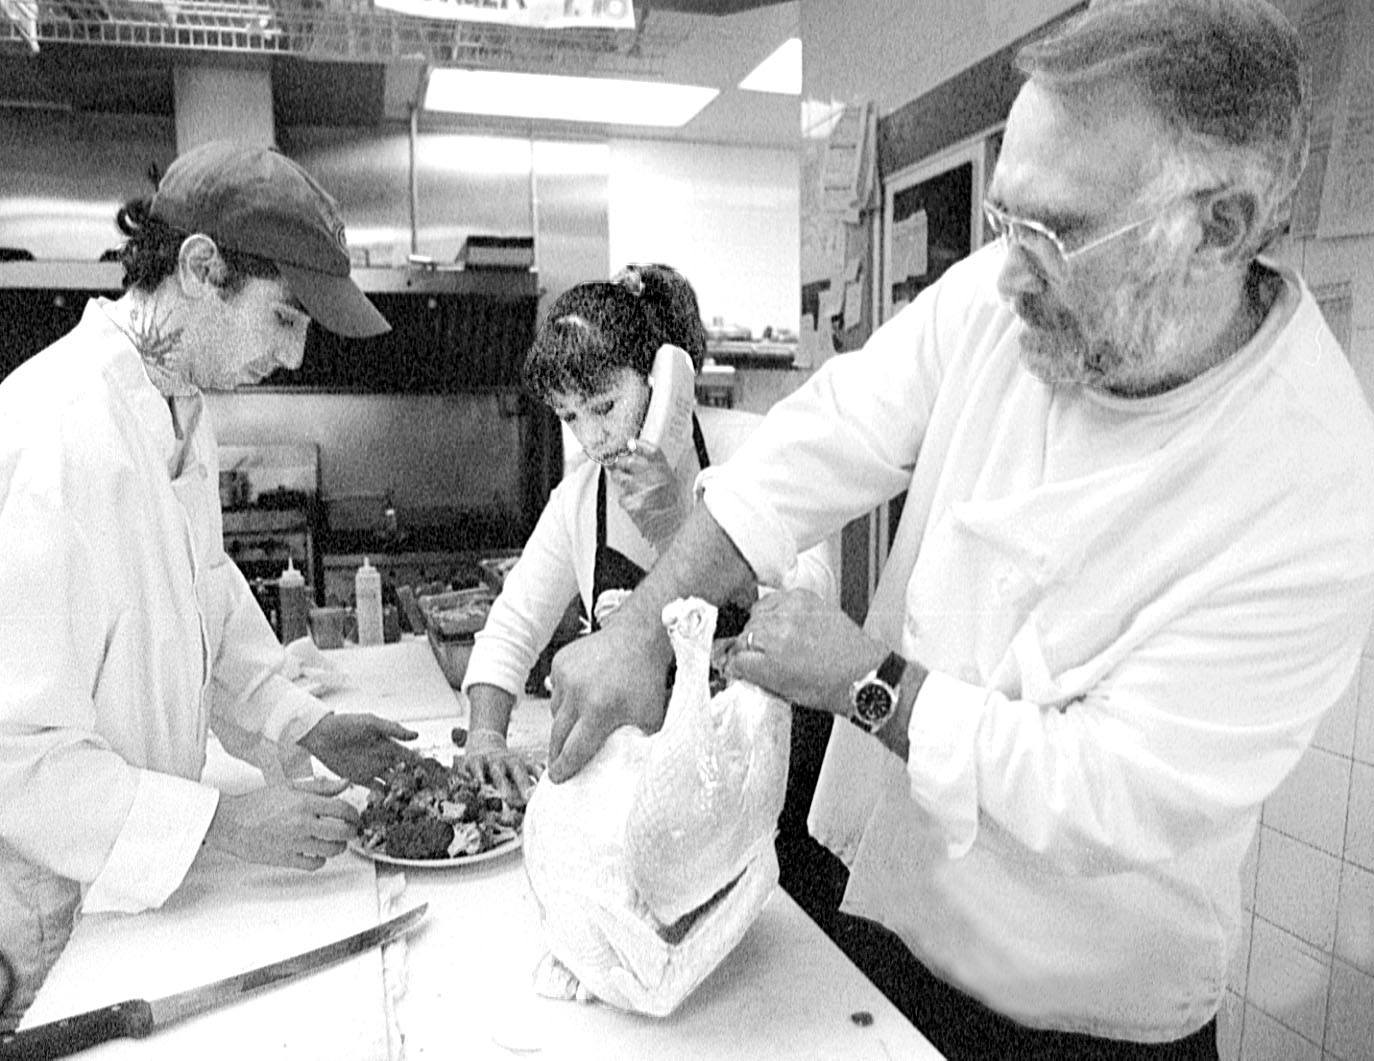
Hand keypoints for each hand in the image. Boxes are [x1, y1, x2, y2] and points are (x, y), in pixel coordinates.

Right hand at [204, 777, 359, 869]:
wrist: (231, 822)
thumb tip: (344, 782)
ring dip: (339, 846)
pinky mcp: (286, 858)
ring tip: (336, 842)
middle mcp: (303, 823)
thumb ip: (320, 787)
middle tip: (350, 830)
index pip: (342, 809)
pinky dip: (320, 860)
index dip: (353, 814)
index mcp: (305, 803)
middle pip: (342, 832)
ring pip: (331, 850)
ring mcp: (295, 842)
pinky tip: (318, 853)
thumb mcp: (290, 787)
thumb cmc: (257, 804)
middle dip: (351, 832)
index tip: (354, 816)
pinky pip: (313, 864)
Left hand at [298, 712, 419, 785]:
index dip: (419, 762)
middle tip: (422, 790)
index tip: (431, 771)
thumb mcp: (371, 722)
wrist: (322, 735)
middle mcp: (382, 757)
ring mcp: (372, 768)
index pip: (408, 755)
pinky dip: (382, 794)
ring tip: (407, 797)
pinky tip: (388, 799)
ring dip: (398, 789)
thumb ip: (392, 729)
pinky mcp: (359, 778)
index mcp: (388, 744)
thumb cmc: (347, 724)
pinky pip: (374, 788)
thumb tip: (416, 735)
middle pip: (402, 771)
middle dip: (412, 780)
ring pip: (391, 782)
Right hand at [463, 728, 538, 807]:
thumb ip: (530, 788)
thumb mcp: (521, 774)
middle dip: (524, 785)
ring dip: (502, 784)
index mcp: (524, 765)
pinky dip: (478, 773)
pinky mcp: (476, 760)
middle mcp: (510, 761)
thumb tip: (543, 806)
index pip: (537, 772)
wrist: (484, 743)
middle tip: (529, 799)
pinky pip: (477, 766)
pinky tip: (480, 782)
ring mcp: (493, 760)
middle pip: (519, 772)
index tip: (549, 793)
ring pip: (498, 772)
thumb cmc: (506, 767)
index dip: (543, 781)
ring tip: (506, 797)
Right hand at [546, 619, 670, 782]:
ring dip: (564, 723)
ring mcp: (566, 675)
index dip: (564, 768)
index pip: (574, 749)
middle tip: (557, 764)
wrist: (638, 637)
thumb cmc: (647, 680)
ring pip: (555, 713)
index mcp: (599, 710)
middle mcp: (577, 693)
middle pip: (558, 735)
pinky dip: (565, 698)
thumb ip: (637, 743)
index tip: (557, 779)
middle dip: (556, 753)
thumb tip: (628, 767)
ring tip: (579, 723)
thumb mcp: (651, 718)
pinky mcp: (560, 662)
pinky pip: (556, 691)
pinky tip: (583, 694)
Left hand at [605, 440, 684, 549]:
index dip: (638, 445)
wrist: (674, 528)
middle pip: (628, 461)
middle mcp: (652, 476)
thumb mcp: (671, 482)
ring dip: (617, 478)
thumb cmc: (673, 507)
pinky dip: (625, 500)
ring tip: (625, 484)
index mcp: (664, 469)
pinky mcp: (631, 502)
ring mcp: (640, 489)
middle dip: (619, 463)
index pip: (650, 450)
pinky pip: (621, 497)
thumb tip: (636, 460)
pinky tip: (634, 504)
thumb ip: (656, 471)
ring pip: (618, 477)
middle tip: (616, 464)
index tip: (630, 443)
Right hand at [725, 589, 887, 713]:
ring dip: (761, 626)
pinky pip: (776, 599)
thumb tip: (735, 665)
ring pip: (756, 612)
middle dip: (749, 645)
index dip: (736, 663)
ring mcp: (792, 610)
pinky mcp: (805, 598)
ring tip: (777, 641)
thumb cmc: (832, 686)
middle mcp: (779, 629)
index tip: (738, 666)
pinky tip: (787, 624)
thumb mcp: (785, 691)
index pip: (735, 655)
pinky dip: (776, 610)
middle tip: (762, 658)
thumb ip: (754, 674)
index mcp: (771, 657)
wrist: (864, 674)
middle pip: (744, 632)